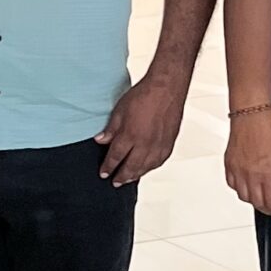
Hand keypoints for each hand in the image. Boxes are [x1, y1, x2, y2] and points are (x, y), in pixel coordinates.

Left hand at [96, 71, 185, 187]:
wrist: (166, 88)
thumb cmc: (145, 95)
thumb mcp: (120, 110)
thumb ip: (111, 129)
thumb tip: (101, 140)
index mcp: (130, 135)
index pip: (116, 157)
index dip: (108, 167)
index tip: (104, 173)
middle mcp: (145, 144)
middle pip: (131, 167)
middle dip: (121, 176)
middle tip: (115, 182)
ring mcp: (158, 145)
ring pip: (146, 167)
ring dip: (136, 175)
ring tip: (128, 179)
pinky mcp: (169, 143)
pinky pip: (159, 161)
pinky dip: (150, 168)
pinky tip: (146, 168)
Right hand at [225, 108, 270, 221]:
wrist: (250, 113)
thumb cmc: (269, 128)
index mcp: (267, 173)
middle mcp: (250, 175)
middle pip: (259, 204)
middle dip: (270, 209)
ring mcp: (238, 171)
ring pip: (245, 198)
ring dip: (256, 201)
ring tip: (264, 197)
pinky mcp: (229, 165)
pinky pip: (234, 186)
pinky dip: (242, 191)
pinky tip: (249, 187)